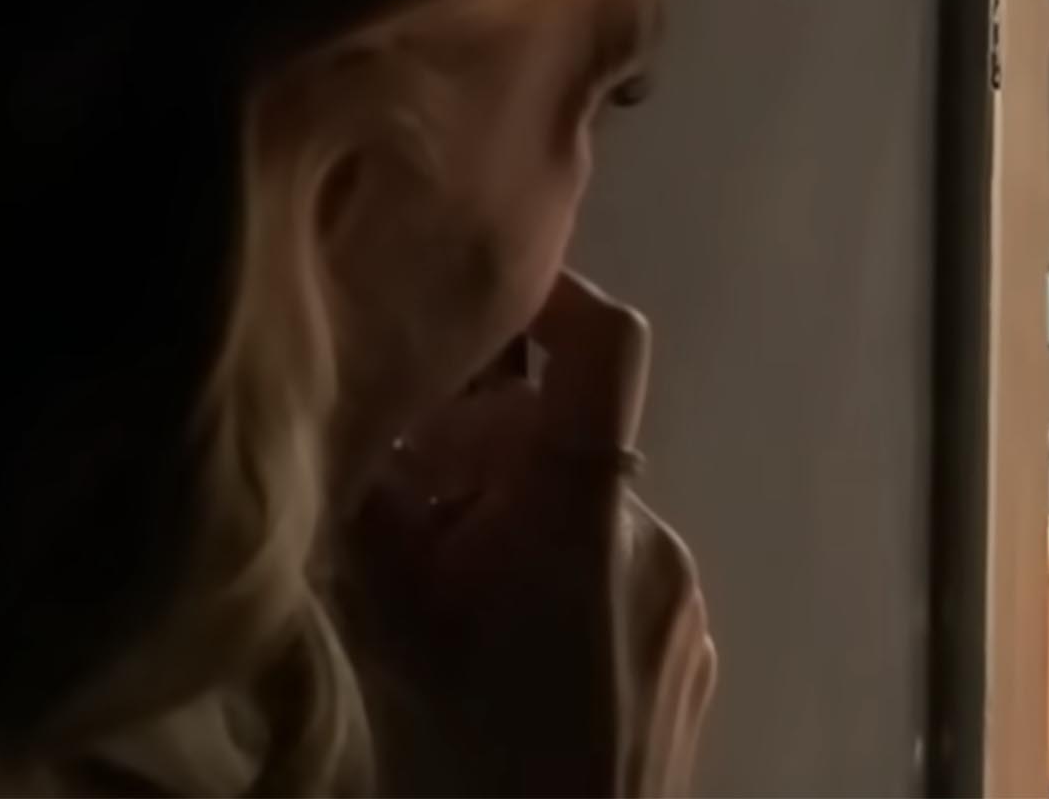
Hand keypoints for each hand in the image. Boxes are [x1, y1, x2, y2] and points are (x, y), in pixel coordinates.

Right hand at [339, 270, 652, 793]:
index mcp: (586, 512)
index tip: (483, 303)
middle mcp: (656, 537)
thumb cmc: (465, 758)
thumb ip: (373, 511)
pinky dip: (564, 584)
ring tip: (447, 604)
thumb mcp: (387, 629)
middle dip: (483, 453)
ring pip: (588, 516)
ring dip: (517, 528)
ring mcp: (685, 601)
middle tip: (402, 513)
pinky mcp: (692, 654)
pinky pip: (622, 578)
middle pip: (571, 439)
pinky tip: (508, 656)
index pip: (606, 343)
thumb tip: (355, 424)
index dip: (551, 296)